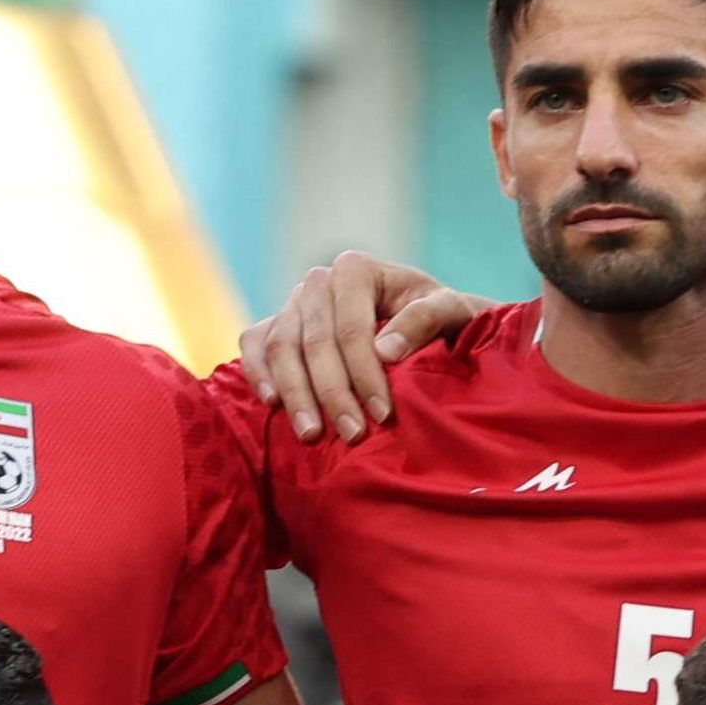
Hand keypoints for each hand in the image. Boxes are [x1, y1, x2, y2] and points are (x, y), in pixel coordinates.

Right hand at [242, 250, 488, 439]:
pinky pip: (254, 345)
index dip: (365, 374)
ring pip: (281, 348)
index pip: (352, 329)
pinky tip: (272, 404)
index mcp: (356, 269)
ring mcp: (292, 302)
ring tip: (312, 434)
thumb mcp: (451, 309)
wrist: (425, 316)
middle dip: (332, 393)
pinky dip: (258, 373)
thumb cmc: (441, 315)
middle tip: (352, 434)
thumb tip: (385, 351)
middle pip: (314, 342)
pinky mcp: (276, 322)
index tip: (383, 414)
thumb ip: (426, 319)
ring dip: (295, 394)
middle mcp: (318, 281)